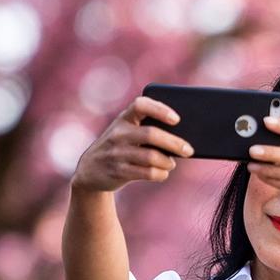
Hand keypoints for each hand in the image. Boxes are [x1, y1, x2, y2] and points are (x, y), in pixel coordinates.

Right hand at [70, 95, 194, 192]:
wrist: (90, 170)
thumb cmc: (120, 147)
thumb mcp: (126, 133)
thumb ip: (147, 130)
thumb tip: (182, 138)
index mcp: (123, 119)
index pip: (140, 105)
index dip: (160, 109)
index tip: (176, 119)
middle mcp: (118, 133)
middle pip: (151, 134)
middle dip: (174, 143)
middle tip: (189, 150)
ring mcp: (117, 153)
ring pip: (151, 157)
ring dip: (167, 162)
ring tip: (171, 163)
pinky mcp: (118, 171)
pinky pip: (147, 173)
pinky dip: (160, 174)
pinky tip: (163, 172)